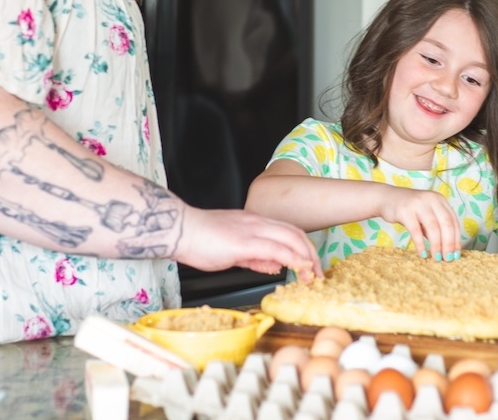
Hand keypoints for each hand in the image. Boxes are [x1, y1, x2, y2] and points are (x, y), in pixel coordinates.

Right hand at [176, 207, 322, 279]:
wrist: (179, 230)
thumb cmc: (199, 239)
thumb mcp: (233, 249)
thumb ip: (255, 257)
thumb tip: (274, 266)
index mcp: (255, 222)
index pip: (288, 231)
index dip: (303, 248)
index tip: (310, 266)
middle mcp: (257, 222)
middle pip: (296, 233)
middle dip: (311, 253)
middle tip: (318, 274)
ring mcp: (251, 230)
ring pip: (290, 238)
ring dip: (306, 257)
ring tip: (312, 275)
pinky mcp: (243, 242)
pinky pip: (274, 249)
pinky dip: (291, 259)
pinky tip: (298, 269)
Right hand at [377, 185, 460, 261]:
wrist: (386, 198)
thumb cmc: (410, 210)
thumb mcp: (427, 215)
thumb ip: (437, 228)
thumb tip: (449, 250)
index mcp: (440, 200)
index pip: (453, 221)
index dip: (456, 239)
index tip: (456, 255)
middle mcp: (431, 199)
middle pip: (446, 224)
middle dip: (449, 244)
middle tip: (448, 259)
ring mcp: (418, 203)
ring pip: (433, 227)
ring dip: (436, 245)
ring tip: (437, 258)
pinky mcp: (405, 211)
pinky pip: (416, 230)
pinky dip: (421, 244)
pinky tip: (423, 254)